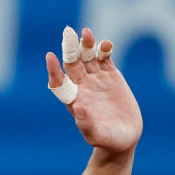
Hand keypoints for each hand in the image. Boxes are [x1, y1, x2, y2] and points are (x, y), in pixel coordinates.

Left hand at [46, 27, 142, 153]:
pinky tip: (105, 44)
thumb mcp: (98, 136)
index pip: (59, 82)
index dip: (54, 70)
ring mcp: (96, 78)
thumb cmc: (108, 140)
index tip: (50, 57)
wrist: (124, 136)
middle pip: (72, 64)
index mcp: (74, 100)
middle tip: (68, 33)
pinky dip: (104, 49)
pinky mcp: (110, 74)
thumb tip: (77, 107)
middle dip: (69, 49)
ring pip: (87, 57)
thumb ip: (87, 124)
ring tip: (86, 33)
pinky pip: (104, 57)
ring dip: (86, 45)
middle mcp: (82, 86)